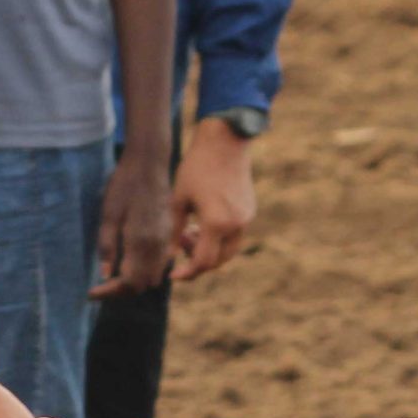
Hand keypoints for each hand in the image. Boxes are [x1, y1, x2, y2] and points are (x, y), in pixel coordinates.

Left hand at [91, 149, 174, 299]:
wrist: (149, 163)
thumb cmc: (124, 185)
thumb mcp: (108, 214)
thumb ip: (107, 246)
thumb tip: (105, 276)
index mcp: (141, 242)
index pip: (129, 283)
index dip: (109, 293)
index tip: (91, 293)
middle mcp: (158, 246)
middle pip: (142, 285)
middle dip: (121, 292)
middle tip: (99, 288)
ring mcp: (166, 240)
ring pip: (153, 277)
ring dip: (134, 283)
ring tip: (112, 279)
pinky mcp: (169, 234)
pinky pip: (159, 264)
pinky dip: (145, 271)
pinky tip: (128, 263)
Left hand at [171, 117, 257, 282]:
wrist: (225, 142)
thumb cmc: (196, 167)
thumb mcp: (178, 200)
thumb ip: (173, 231)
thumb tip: (168, 257)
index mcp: (216, 223)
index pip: (202, 262)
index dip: (186, 273)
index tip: (172, 275)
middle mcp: (236, 225)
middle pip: (218, 261)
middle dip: (198, 262)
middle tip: (180, 247)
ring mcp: (246, 218)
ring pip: (228, 250)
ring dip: (209, 250)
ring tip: (189, 232)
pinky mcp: (249, 211)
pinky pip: (234, 235)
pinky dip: (219, 238)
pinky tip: (202, 223)